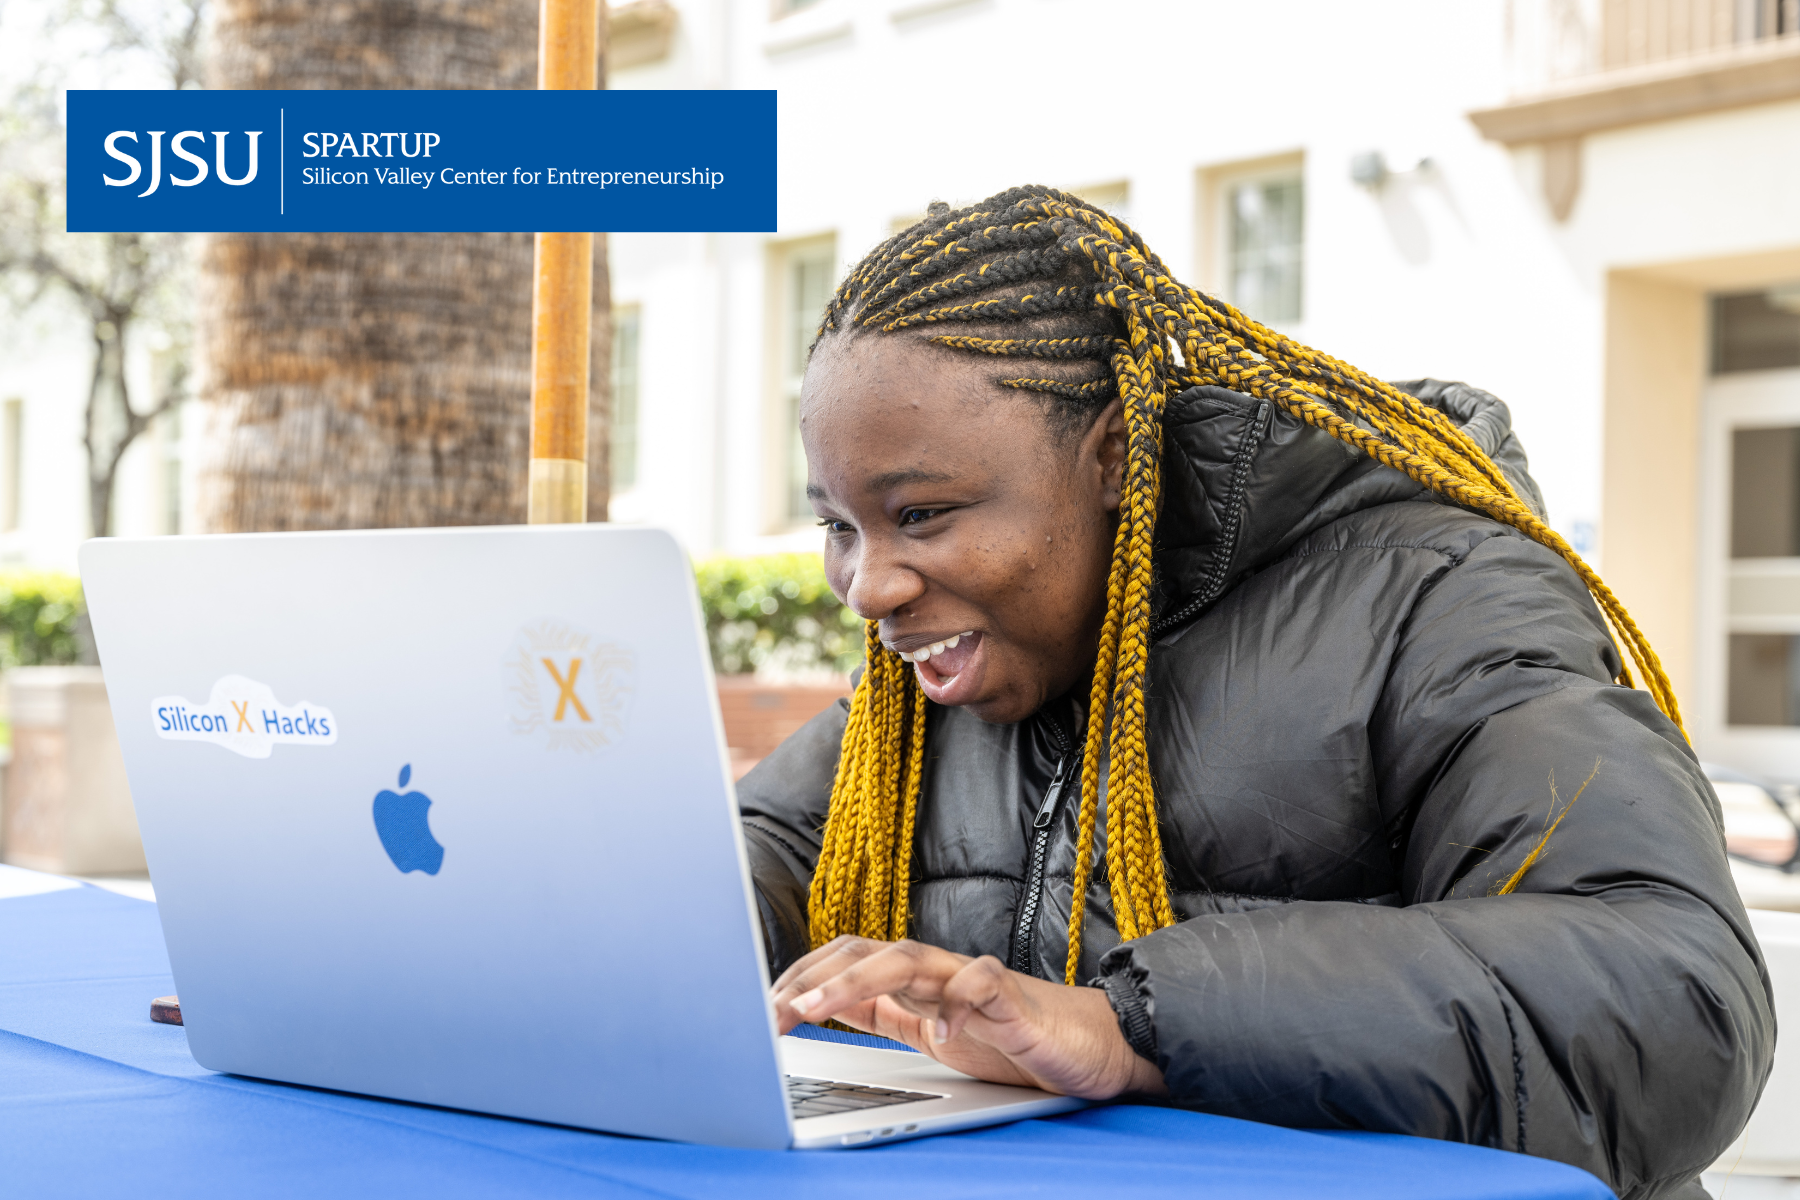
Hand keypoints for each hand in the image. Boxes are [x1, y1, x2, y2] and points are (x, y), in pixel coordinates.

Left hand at [770, 936, 1167, 1100]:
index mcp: (916, 981)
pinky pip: (979, 987)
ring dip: (855, 982)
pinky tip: (938, 1033)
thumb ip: (885, 1014)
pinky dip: (954, 1007)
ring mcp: (973, 980)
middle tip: (772, 1011)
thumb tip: (824, 1004)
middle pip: (866, 953)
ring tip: (817, 1007)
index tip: (763, 1006)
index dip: (803, 977)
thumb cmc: (1012, 1038)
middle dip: (813, 978)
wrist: (1091, 1046)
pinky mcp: (1012, 998)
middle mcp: (939, 972)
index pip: (847, 961)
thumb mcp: (932, 1032)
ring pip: (907, 960)